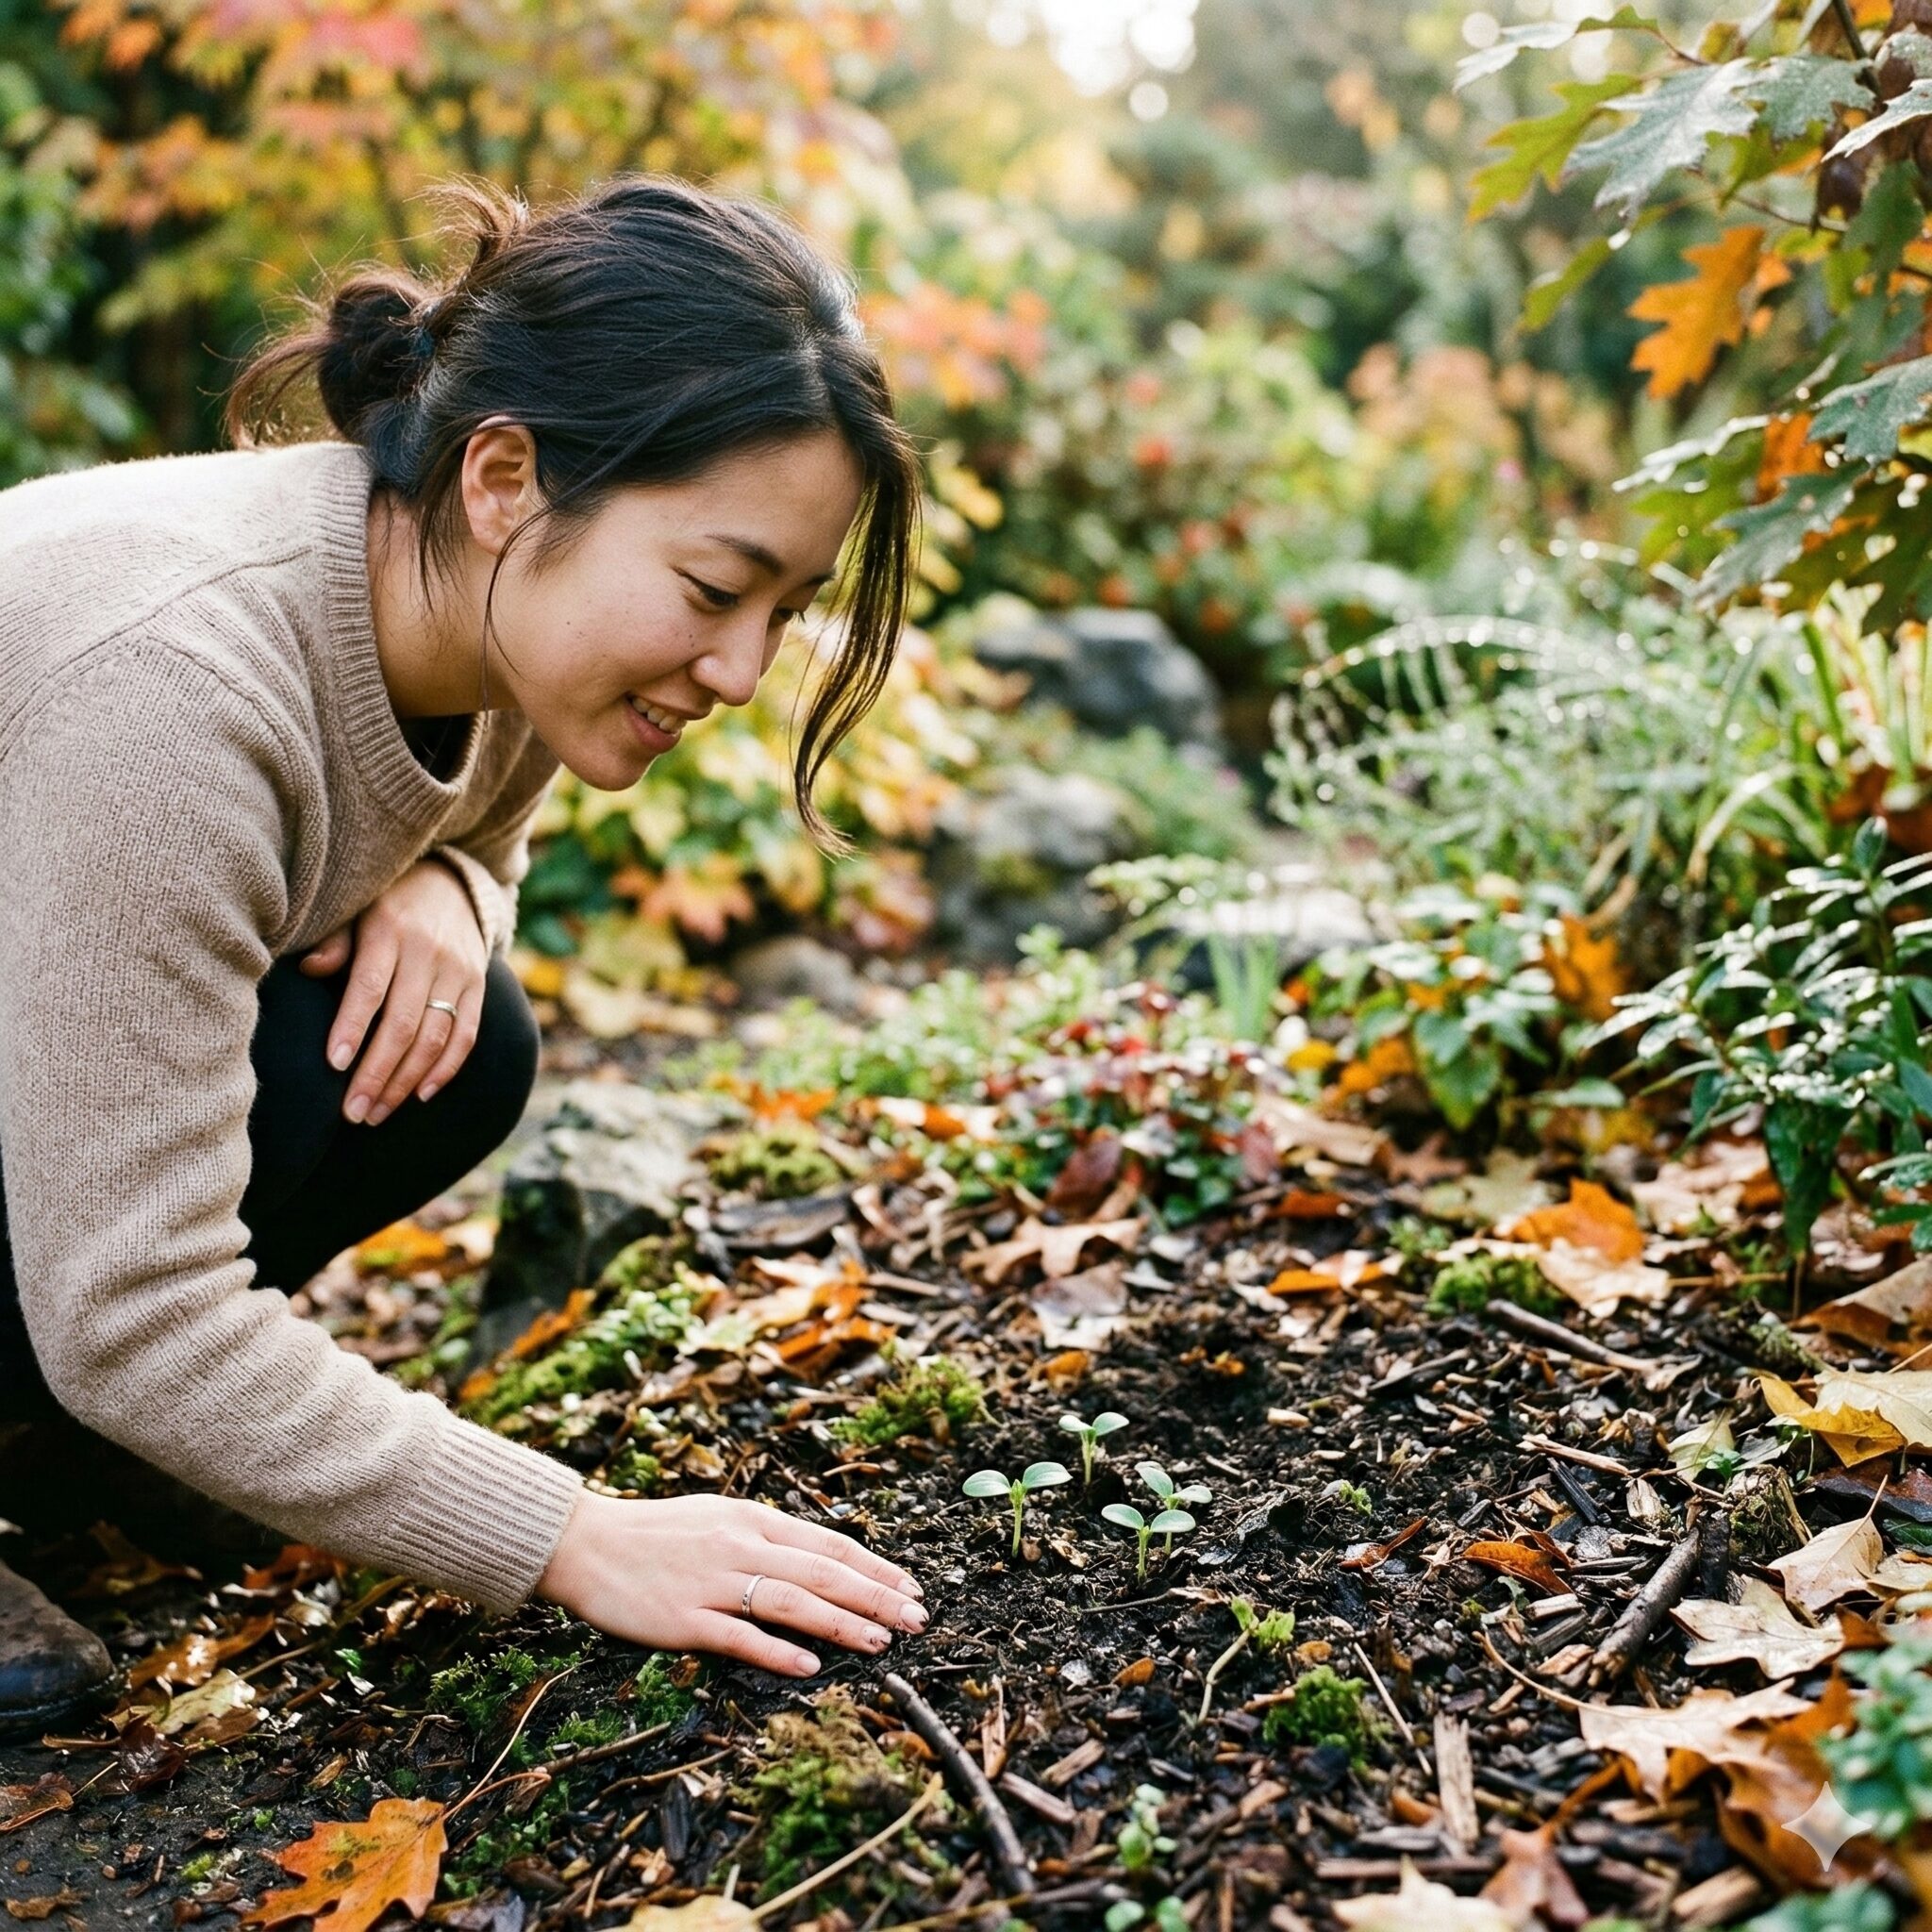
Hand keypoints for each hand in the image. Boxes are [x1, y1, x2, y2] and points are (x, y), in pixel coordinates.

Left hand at [298, 858, 486, 1123]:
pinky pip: (466, 1035)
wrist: (450, 883)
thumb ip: (335, 942)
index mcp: (390, 931)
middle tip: (353, 1112)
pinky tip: (420, 1094)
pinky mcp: (479, 985)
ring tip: (377, 1112)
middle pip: (403, 1023)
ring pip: (435, 1036)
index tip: (334, 1066)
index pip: (370, 988)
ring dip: (406, 1081)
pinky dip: (445, 1069)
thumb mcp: (355, 912)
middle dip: (377, 1073)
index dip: (353, 1028)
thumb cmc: (385, 905)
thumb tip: (310, 969)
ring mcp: (459, 970)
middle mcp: (429, 952)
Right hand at [536, 1490, 927, 1676]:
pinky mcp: (685, 1619)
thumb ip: (766, 1537)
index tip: (910, 1587)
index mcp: (753, 1519)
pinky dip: (778, 1650)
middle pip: (823, 1573)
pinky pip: (740, 1636)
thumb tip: (819, 1558)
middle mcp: (741, 1546)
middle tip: (916, 1619)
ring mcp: (714, 1583)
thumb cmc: (655, 1533)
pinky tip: (810, 1666)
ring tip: (881, 1642)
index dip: (875, 1567)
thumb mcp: (719, 1517)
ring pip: (793, 1602)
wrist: (587, 1543)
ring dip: (843, 1623)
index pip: (829, 1543)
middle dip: (876, 1597)